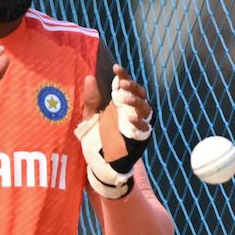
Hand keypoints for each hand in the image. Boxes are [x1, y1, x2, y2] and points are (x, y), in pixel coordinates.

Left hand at [76, 63, 152, 198]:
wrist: (101, 166)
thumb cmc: (96, 140)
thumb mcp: (90, 118)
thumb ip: (91, 100)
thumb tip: (89, 77)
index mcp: (120, 104)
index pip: (126, 85)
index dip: (124, 75)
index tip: (116, 68)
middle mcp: (131, 111)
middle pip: (140, 94)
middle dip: (132, 87)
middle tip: (121, 85)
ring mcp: (138, 124)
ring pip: (145, 108)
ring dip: (136, 102)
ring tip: (126, 100)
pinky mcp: (141, 138)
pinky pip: (145, 128)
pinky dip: (140, 122)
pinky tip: (131, 118)